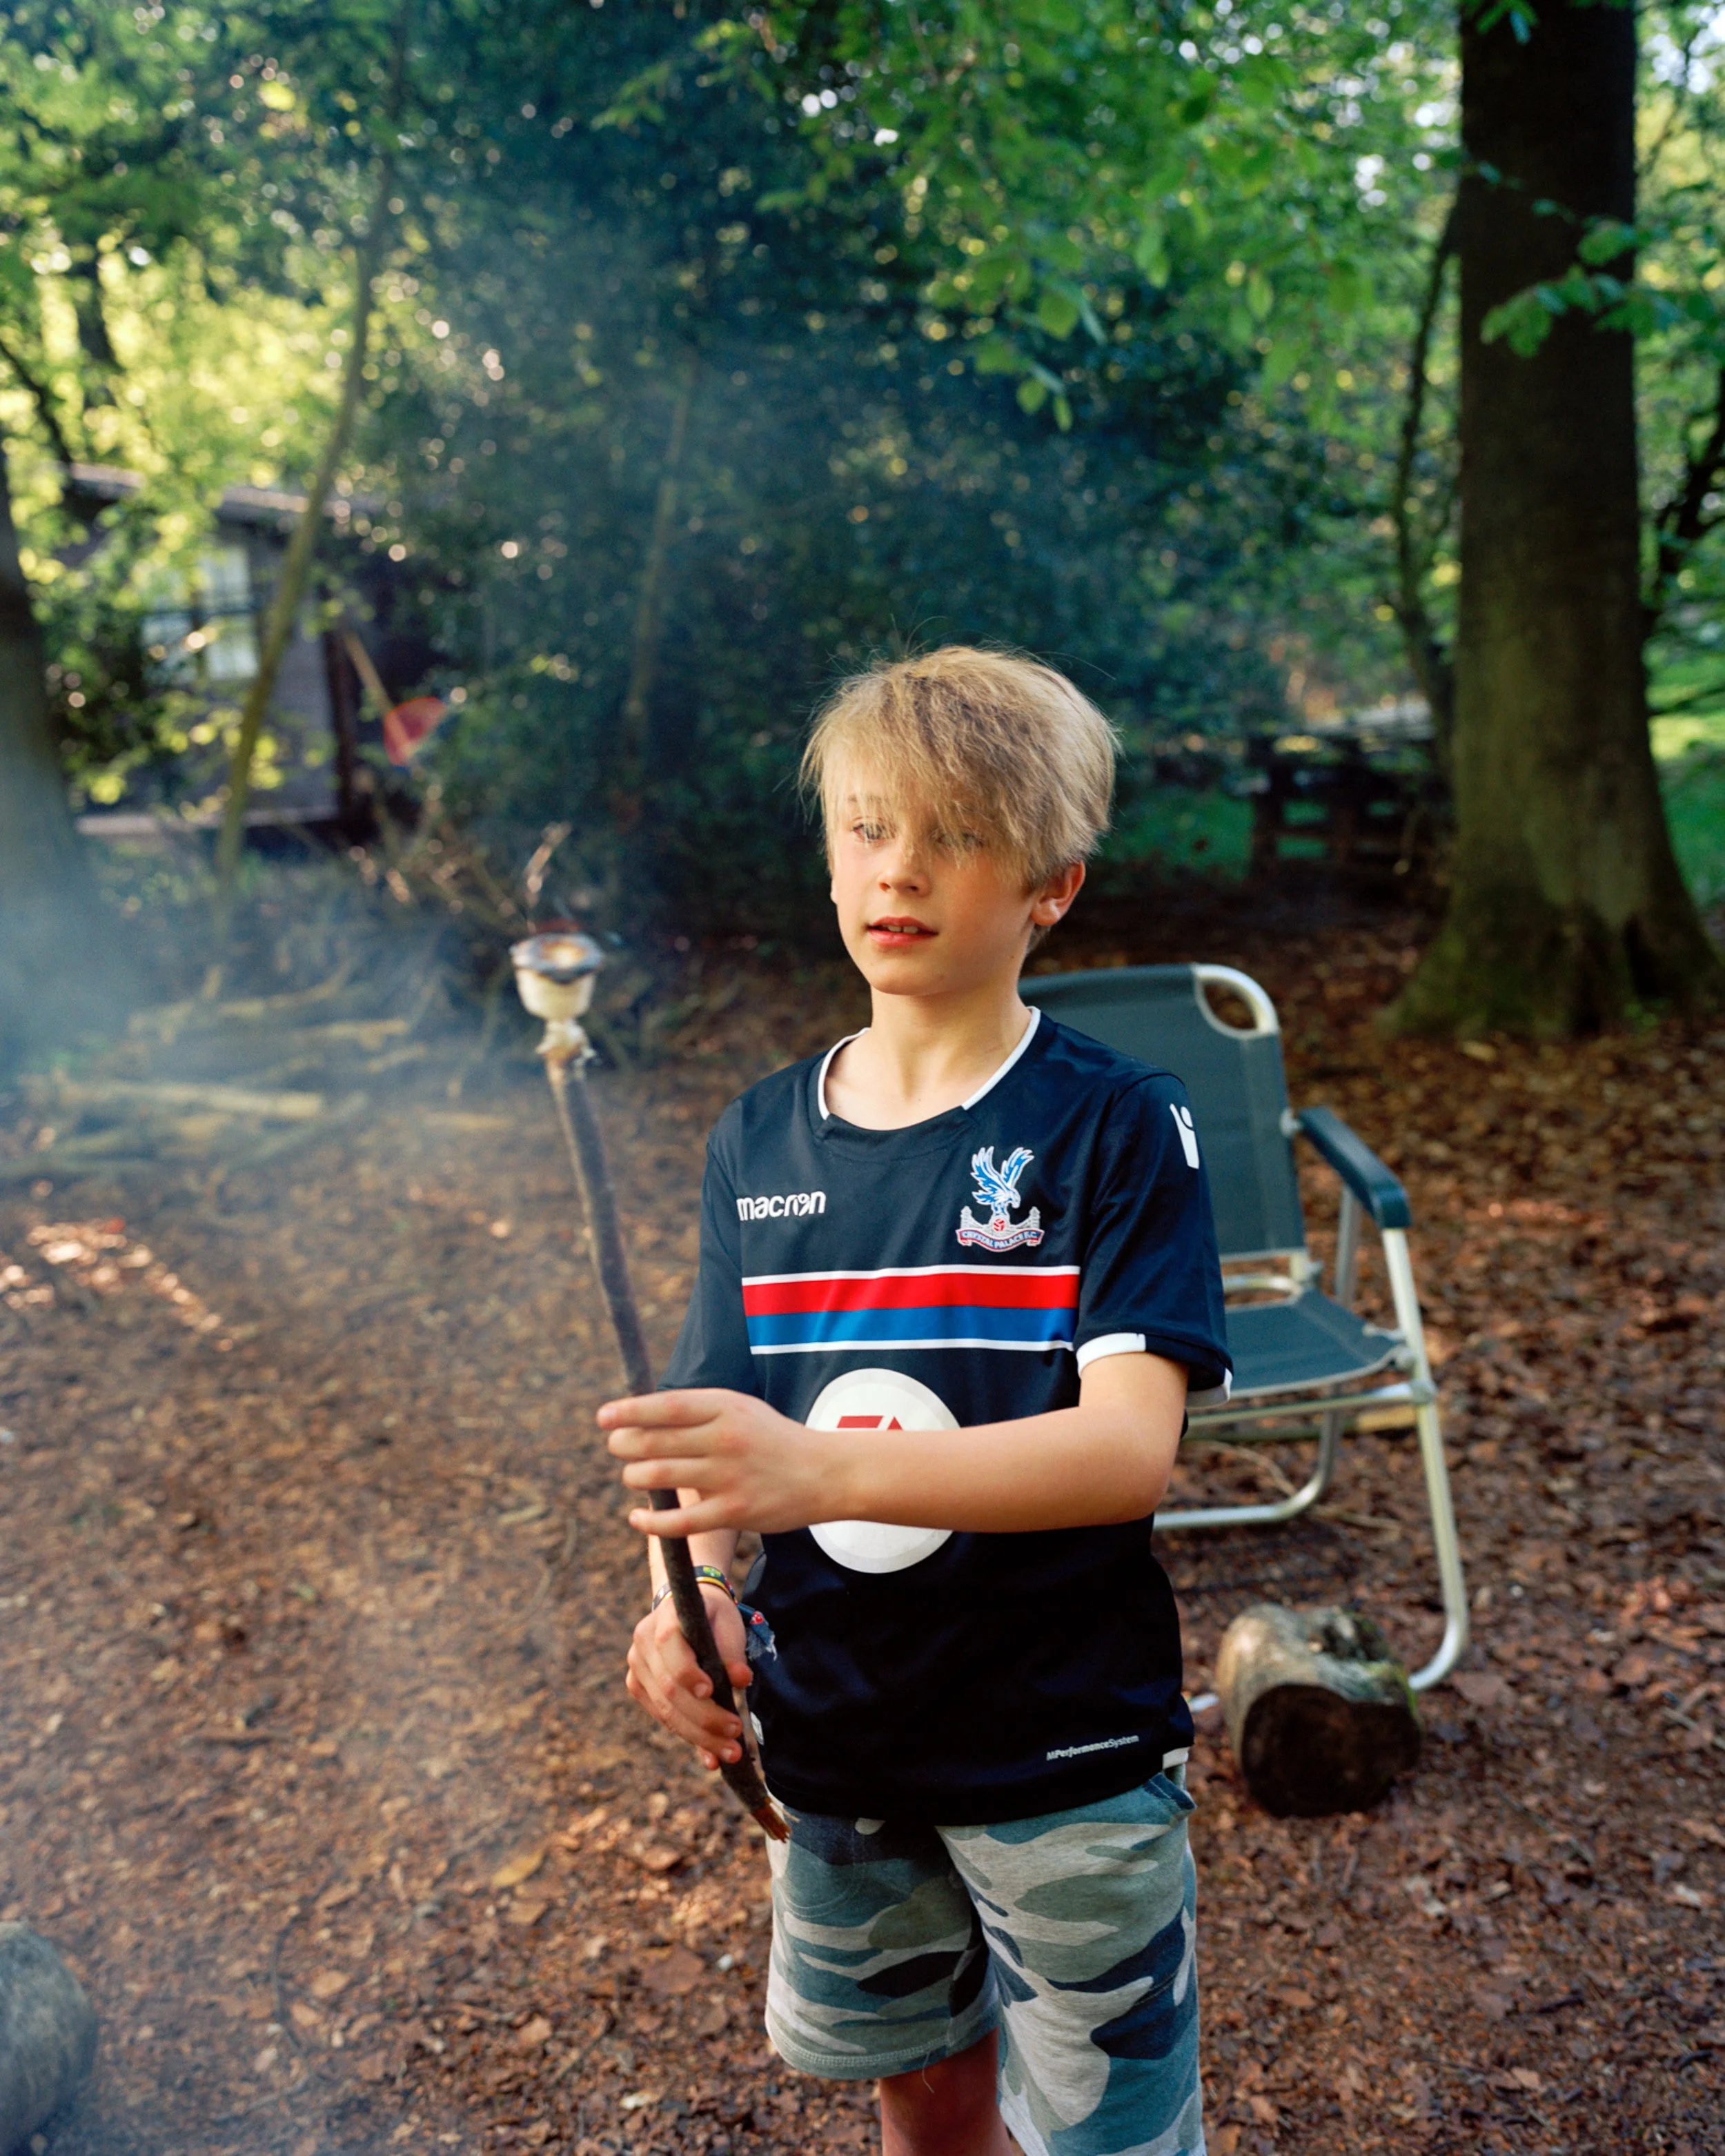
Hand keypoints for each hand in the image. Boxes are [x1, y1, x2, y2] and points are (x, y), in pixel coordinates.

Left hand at [599, 1388, 844, 1536]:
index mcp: (726, 1407)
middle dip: (624, 1445)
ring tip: (631, 1476)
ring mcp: (729, 1476)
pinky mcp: (734, 1511)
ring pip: (661, 1478)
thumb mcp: (741, 1410)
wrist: (824, 1473)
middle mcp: (725, 1439)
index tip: (603, 1418)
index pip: (666, 1406)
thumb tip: (642, 1414)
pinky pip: (679, 1521)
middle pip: (656, 1442)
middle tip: (615, 1447)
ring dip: (634, 1478)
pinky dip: (651, 1521)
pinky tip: (637, 1519)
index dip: (629, 1411)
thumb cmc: (773, 1440)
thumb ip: (699, 1411)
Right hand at [626, 1583, 751, 1769]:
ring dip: (700, 1736)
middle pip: (669, 1689)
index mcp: (663, 1620)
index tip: (712, 1691)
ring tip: (731, 1752)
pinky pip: (663, 1718)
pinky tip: (712, 1756)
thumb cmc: (710, 1617)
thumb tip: (742, 1680)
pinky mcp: (638, 1688)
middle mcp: (642, 1645)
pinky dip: (689, 1737)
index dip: (688, 1672)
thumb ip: (732, 1651)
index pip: (668, 1646)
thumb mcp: (727, 1622)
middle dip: (704, 1717)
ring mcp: (636, 1669)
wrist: (683, 1611)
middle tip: (736, 1734)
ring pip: (666, 1711)